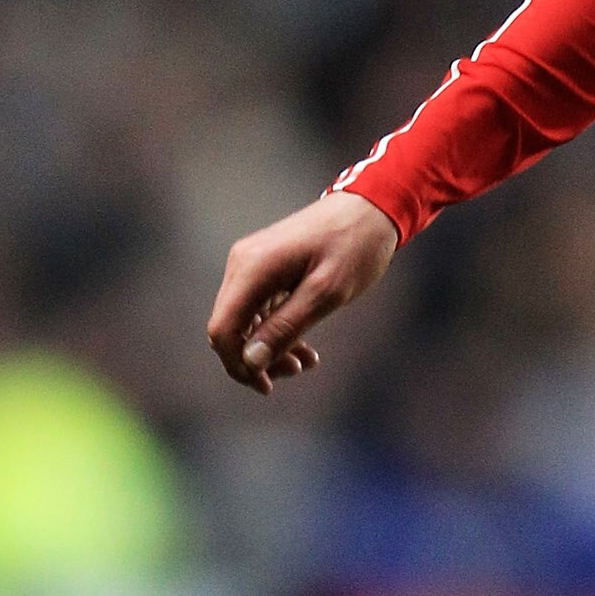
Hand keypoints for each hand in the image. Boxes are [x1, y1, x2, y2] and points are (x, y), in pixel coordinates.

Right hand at [207, 191, 398, 395]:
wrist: (371, 209)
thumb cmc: (354, 247)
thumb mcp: (326, 292)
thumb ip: (286, 326)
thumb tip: (251, 360)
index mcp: (252, 269)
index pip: (223, 329)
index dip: (238, 364)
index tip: (267, 385)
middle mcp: (243, 265)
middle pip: (230, 328)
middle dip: (257, 358)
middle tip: (297, 371)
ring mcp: (252, 265)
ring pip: (246, 321)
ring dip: (271, 348)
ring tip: (307, 362)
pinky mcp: (266, 268)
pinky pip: (260, 308)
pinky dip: (278, 330)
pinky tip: (305, 348)